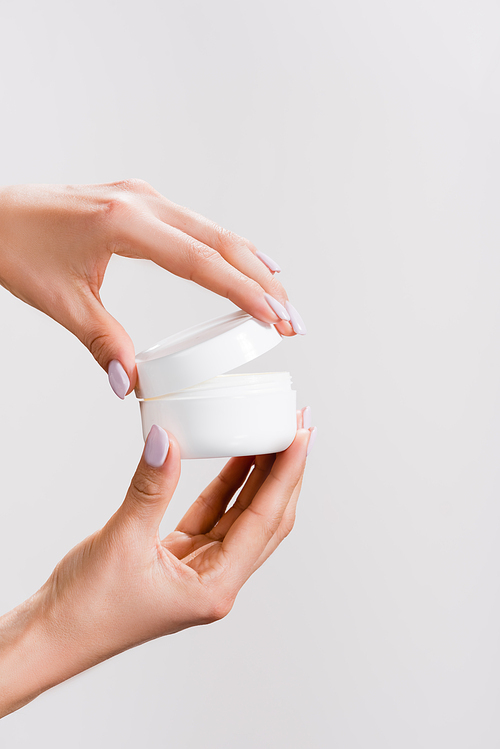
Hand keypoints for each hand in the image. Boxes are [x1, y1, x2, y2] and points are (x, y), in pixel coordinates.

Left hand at [0, 181, 305, 396]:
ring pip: (214, 230)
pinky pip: (197, 225)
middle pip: (222, 241)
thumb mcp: (60, 299)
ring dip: (251, 264)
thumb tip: (132, 382)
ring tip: (281, 298)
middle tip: (293, 318)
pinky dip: (226, 249)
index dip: (244, 292)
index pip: (202, 262)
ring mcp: (143, 197)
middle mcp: (142, 202)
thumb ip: (101, 341)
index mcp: (124, 223)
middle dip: (263, 281)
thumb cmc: (14, 244)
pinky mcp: (139, 202)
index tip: (275, 319)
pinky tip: (244, 263)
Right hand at [0, 410, 315, 716]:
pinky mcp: (179, 558)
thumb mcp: (122, 540)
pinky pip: (213, 515)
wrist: (52, 634)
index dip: (286, 475)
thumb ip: (150, 487)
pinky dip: (226, 487)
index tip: (302, 436)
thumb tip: (166, 440)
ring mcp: (199, 569)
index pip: (264, 521)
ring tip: (273, 436)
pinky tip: (236, 460)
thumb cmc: (86, 609)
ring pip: (242, 516)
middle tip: (299, 428)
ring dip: (259, 477)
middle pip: (265, 519)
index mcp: (214, 588)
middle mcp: (215, 581)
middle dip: (285, 473)